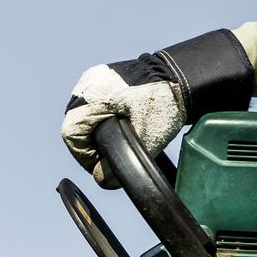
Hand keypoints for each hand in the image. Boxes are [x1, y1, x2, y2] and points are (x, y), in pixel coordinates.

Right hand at [61, 30, 253, 187]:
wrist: (184, 77)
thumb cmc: (166, 103)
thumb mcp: (145, 140)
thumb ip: (121, 163)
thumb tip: (103, 179)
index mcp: (92, 97)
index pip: (71, 135)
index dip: (85, 156)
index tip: (102, 164)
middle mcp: (88, 85)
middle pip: (76, 126)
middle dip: (92, 144)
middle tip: (113, 154)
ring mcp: (95, 79)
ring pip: (85, 116)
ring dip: (97, 132)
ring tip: (120, 140)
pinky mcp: (105, 78)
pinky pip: (95, 105)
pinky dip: (104, 118)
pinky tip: (122, 125)